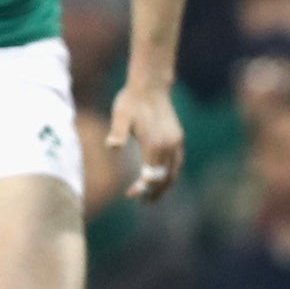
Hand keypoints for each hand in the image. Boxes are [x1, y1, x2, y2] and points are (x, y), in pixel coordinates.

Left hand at [107, 83, 183, 200]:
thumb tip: (111, 146)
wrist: (150, 86)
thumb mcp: (120, 115)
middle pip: (165, 177)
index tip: (130, 194)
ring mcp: (176, 142)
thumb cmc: (131, 101)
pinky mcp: (178, 138)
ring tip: (153, 196)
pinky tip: (161, 177)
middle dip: (154, 192)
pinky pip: (177, 162)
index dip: (143, 188)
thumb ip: (118, 132)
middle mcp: (170, 145)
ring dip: (164, 185)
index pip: (151, 176)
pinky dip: (170, 173)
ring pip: (174, 171)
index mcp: (156, 144)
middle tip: (142, 202)